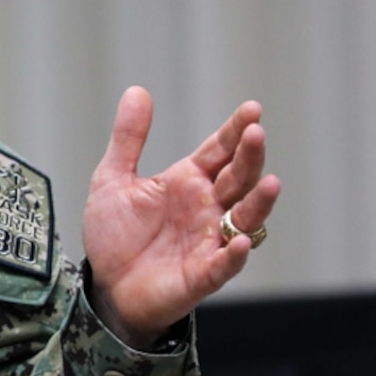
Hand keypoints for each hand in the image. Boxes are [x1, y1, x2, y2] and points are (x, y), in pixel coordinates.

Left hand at [82, 87, 280, 346]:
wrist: (106, 285)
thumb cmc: (115, 234)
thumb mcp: (112, 179)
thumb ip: (128, 139)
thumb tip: (137, 90)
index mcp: (188, 182)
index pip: (220, 151)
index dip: (235, 132)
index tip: (252, 109)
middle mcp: (206, 208)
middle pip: (236, 179)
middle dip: (249, 157)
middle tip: (256, 133)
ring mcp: (209, 241)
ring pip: (244, 219)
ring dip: (257, 202)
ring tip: (269, 182)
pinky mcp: (203, 275)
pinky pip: (224, 264)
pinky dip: (234, 254)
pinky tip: (239, 240)